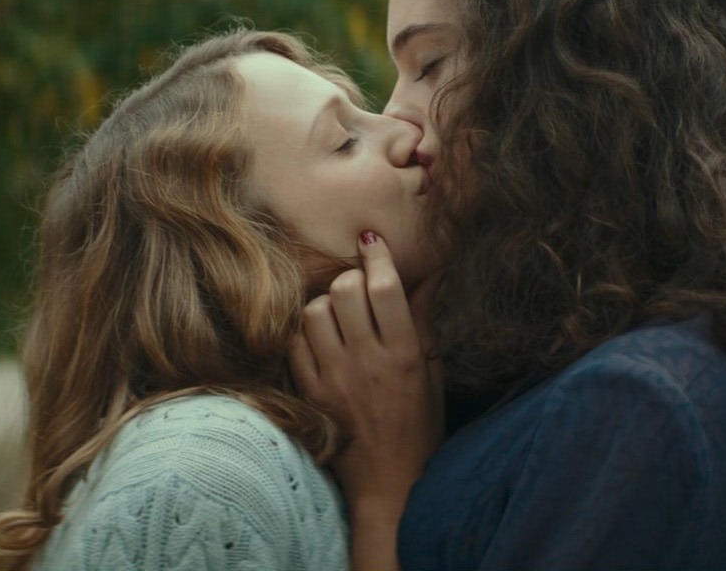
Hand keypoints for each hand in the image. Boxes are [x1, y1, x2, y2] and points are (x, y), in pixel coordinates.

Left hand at [290, 232, 443, 537]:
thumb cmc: (418, 425)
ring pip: (315, 311)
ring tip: (337, 316)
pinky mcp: (311, 393)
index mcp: (405, 355)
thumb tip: (428, 273)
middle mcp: (368, 362)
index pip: (386, 287)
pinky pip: (294, 343)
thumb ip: (422, 320)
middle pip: (346, 290)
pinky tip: (318, 339)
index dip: (377, 256)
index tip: (372, 242)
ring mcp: (335, 378)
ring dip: (325, 304)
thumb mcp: (431, 371)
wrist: (390, 482)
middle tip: (357, 288)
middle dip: (350, 278)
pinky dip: (303, 333)